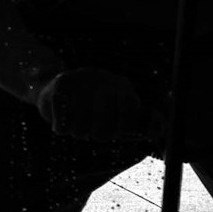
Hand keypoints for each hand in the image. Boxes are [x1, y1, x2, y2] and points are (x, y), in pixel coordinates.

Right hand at [41, 66, 158, 150]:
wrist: (52, 89)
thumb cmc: (92, 110)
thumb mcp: (119, 115)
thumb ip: (142, 124)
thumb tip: (160, 128)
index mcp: (120, 84)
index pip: (128, 104)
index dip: (122, 125)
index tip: (114, 133)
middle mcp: (102, 77)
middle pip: (104, 115)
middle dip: (98, 133)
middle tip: (92, 134)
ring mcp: (81, 78)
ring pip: (82, 121)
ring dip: (78, 132)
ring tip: (77, 128)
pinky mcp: (60, 84)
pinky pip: (62, 118)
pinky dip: (60, 128)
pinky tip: (61, 124)